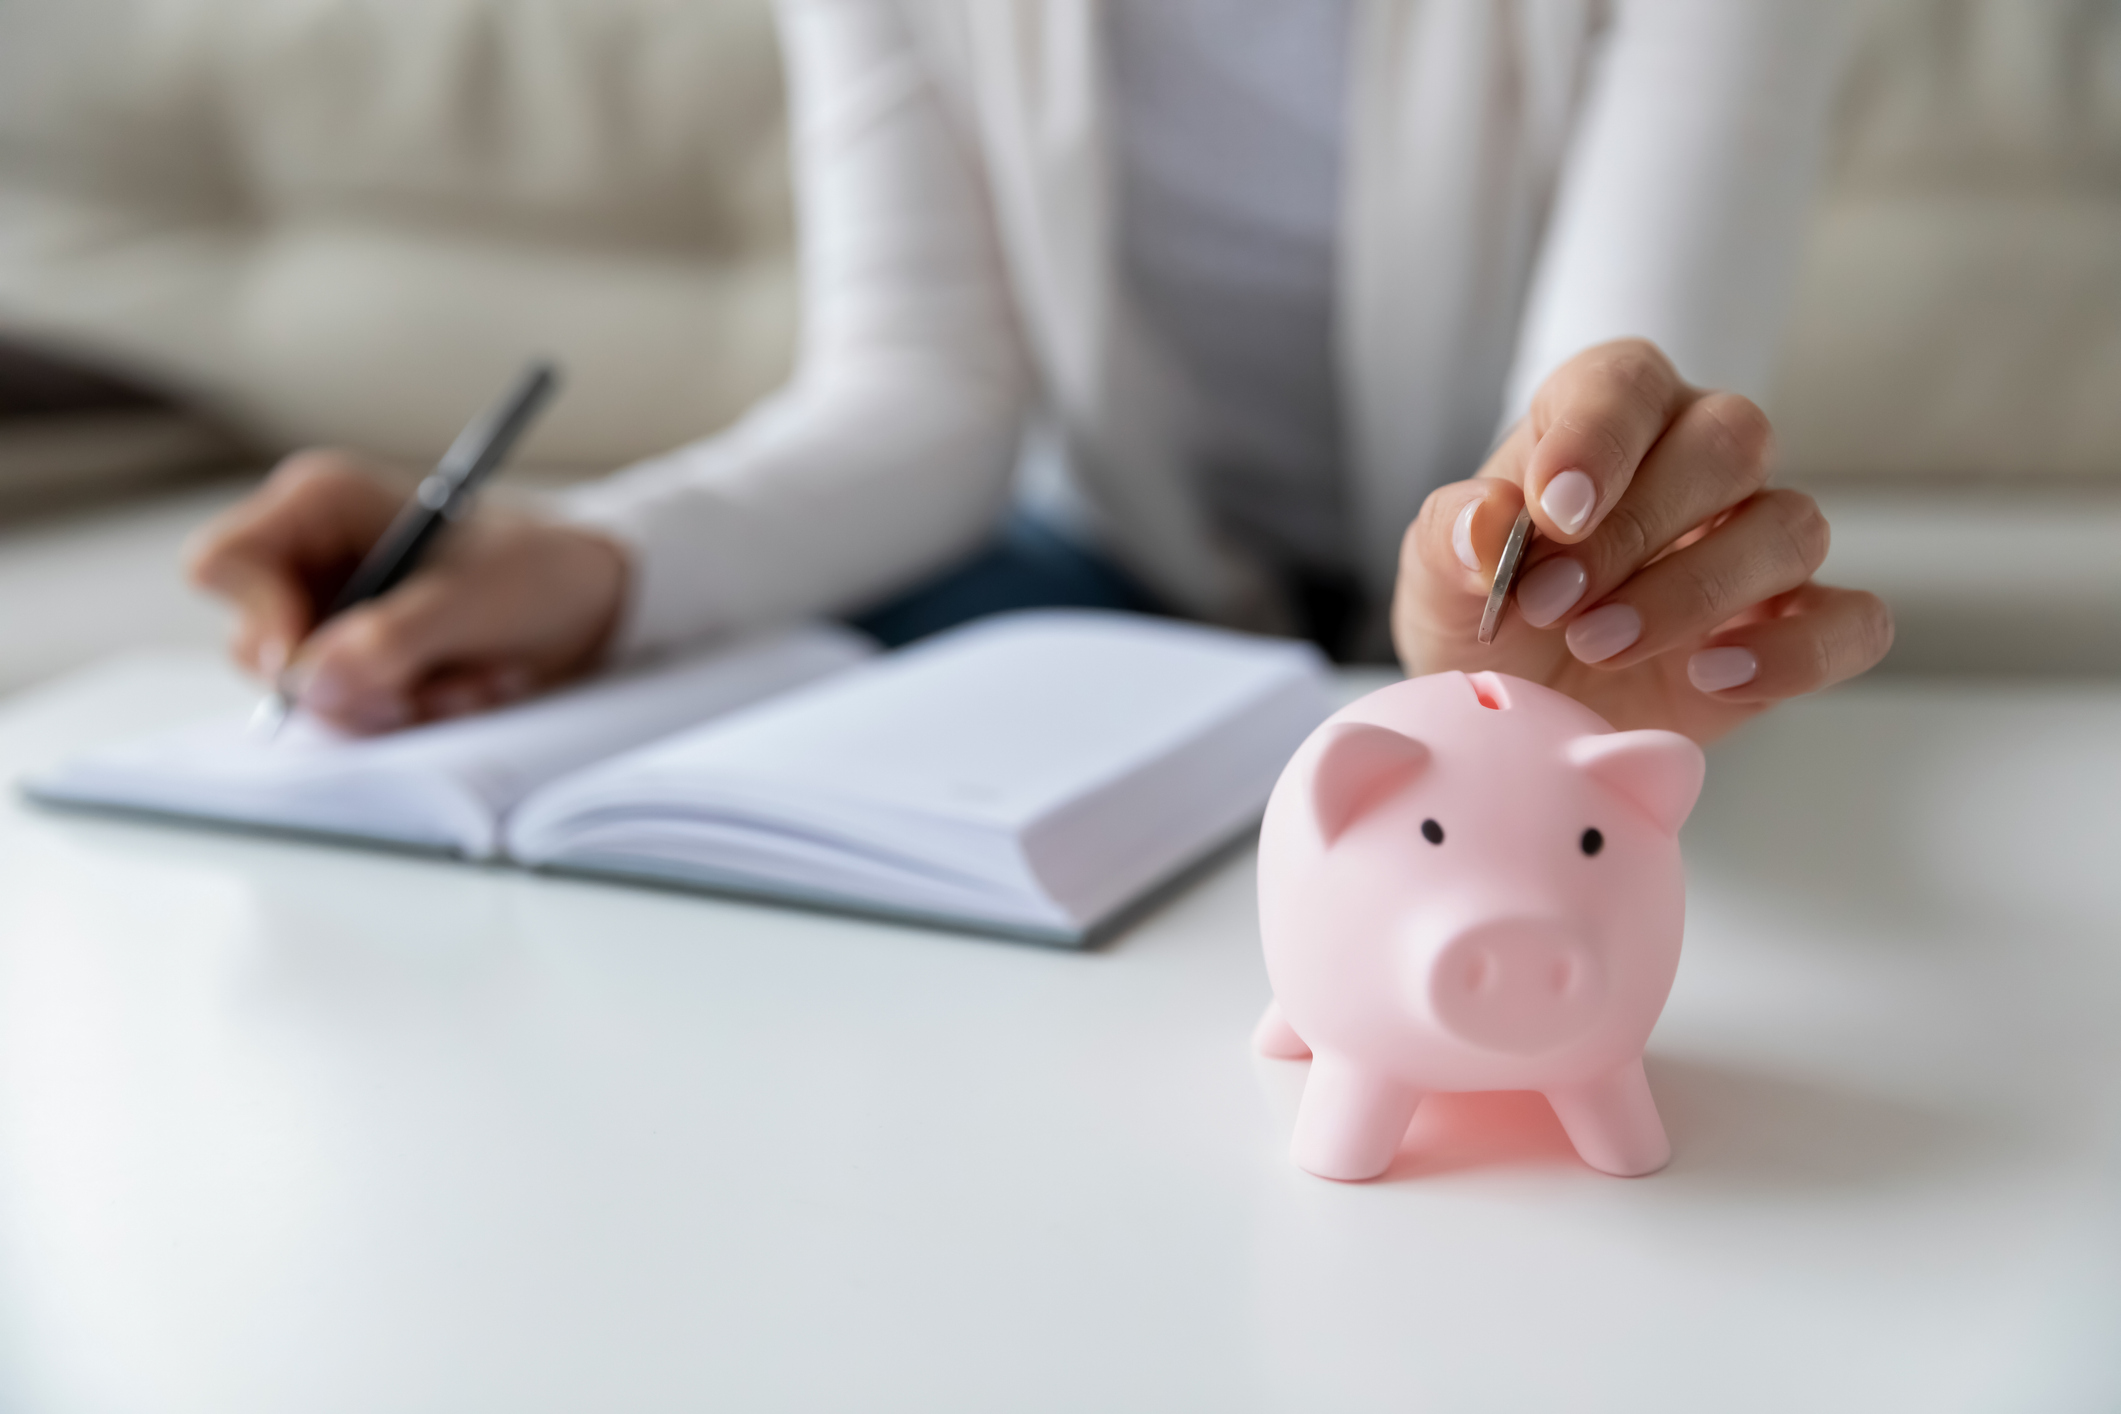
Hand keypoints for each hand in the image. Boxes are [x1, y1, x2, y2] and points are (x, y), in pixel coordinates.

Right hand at [185, 449, 628, 733]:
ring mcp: (332, 615)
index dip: (258, 621)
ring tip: (473, 678)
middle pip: (260, 646)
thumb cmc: (540, 568)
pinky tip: (472, 686)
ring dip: (395, 703)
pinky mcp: (362, 663)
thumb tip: (311, 680)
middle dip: (348, 683)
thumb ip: (393, 637)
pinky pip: (354, 714)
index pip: (224, 563)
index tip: (318, 666)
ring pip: (310, 693)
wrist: (598, 600)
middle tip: (420, 689)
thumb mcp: (476, 599)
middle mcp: (310, 558)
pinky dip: (414, 714)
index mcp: (317, 504)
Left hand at [1392, 340, 1891, 744]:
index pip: (1628, 382)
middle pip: (1731, 441)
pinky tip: (1712, 676)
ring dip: (1694, 592)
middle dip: (1640, 527)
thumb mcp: (1436, 579)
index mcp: (1611, 413)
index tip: (1552, 510)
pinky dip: (1794, 650)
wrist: (1512, 710)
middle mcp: (1700, 460)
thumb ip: (1452, 538)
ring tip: (1600, 645)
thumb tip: (1486, 525)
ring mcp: (1757, 541)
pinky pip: (1851, 621)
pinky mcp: (1793, 626)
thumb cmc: (1483, 616)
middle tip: (1554, 602)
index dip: (1600, 437)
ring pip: (1790, 527)